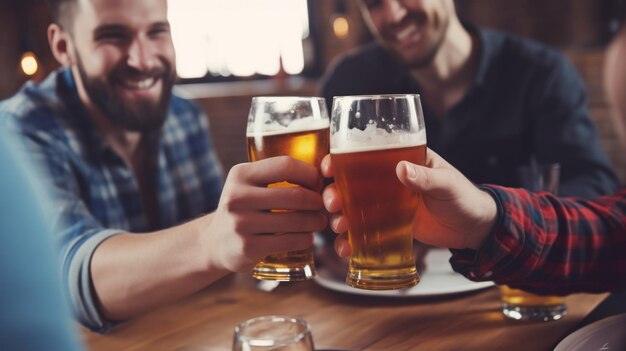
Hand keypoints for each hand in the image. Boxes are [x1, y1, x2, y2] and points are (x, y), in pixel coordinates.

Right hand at [207, 156, 327, 271]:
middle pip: (294, 195)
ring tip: (319, 221)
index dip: (309, 173)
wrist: (215, 243)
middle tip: (323, 205)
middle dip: (316, 200)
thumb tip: (322, 171)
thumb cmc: (244, 208)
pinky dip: (305, 239)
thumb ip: (275, 175)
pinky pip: (289, 241)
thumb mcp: (248, 184)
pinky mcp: (248, 247)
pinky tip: (307, 237)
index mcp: (240, 174)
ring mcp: (241, 223)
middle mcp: (237, 197)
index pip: (285, 165)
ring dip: (315, 221)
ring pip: (295, 220)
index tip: (318, 182)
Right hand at [322, 149, 496, 256]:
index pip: (364, 152)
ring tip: (337, 226)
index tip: (328, 167)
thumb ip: (424, 177)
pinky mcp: (388, 224)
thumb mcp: (446, 184)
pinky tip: (345, 248)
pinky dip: (352, 239)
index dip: (341, 157)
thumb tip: (401, 168)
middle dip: (334, 191)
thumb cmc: (464, 197)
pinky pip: (364, 230)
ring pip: (352, 206)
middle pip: (350, 182)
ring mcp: (385, 203)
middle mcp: (387, 179)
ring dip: (339, 215)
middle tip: (332, 203)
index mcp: (401, 158)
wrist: (475, 229)